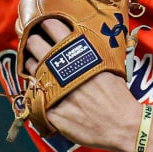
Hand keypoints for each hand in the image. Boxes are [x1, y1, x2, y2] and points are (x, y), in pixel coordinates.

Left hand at [22, 17, 140, 151]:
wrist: (122, 126)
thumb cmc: (117, 96)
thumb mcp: (107, 65)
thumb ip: (87, 52)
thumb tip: (72, 40)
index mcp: (80, 53)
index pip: (52, 26)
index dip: (45, 25)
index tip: (44, 28)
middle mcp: (65, 68)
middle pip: (34, 43)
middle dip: (32, 43)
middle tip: (36, 47)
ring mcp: (55, 88)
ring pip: (30, 68)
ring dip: (32, 67)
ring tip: (40, 71)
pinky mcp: (50, 109)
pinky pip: (33, 94)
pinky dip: (37, 92)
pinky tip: (44, 93)